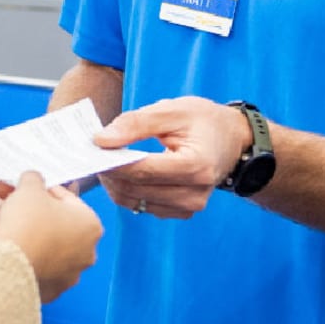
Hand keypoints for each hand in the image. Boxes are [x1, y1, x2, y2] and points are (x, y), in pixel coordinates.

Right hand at [0, 171, 102, 302]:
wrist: (11, 265)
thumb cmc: (27, 228)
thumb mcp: (30, 186)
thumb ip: (34, 178)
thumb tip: (32, 180)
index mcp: (91, 225)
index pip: (65, 198)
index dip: (41, 190)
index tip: (27, 188)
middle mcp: (86, 252)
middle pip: (53, 222)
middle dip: (29, 209)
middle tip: (10, 199)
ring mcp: (69, 273)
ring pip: (43, 243)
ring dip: (23, 228)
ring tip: (0, 216)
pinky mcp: (50, 289)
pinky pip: (35, 264)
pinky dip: (22, 253)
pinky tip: (6, 241)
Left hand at [93, 97, 249, 218]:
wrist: (233, 140)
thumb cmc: (203, 120)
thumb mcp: (172, 111)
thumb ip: (135, 124)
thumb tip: (101, 140)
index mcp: (196, 166)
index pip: (143, 170)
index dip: (112, 161)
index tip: (91, 148)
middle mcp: (195, 194)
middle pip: (136, 189)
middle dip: (109, 171)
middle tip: (92, 151)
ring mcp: (189, 208)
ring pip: (134, 202)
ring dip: (114, 182)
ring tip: (106, 159)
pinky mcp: (181, 212)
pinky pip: (142, 206)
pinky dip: (126, 189)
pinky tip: (121, 171)